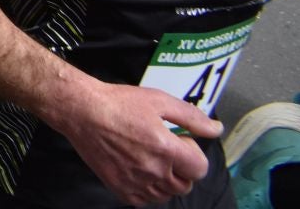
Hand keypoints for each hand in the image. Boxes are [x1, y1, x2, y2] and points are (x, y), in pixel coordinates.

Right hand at [61, 82, 220, 205]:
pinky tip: (139, 171)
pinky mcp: (120, 188)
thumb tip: (218, 129)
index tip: (179, 141)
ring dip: (166, 180)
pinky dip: (147, 190)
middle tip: (165, 150)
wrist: (81, 111)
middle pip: (185, 185)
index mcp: (166, 149)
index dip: (193, 154)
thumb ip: (191, 117)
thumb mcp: (159, 100)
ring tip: (152, 160)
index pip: (200, 169)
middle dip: (182, 169)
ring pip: (166, 194)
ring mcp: (136, 182)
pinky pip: (144, 200)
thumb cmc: (120, 102)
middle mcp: (154, 170)